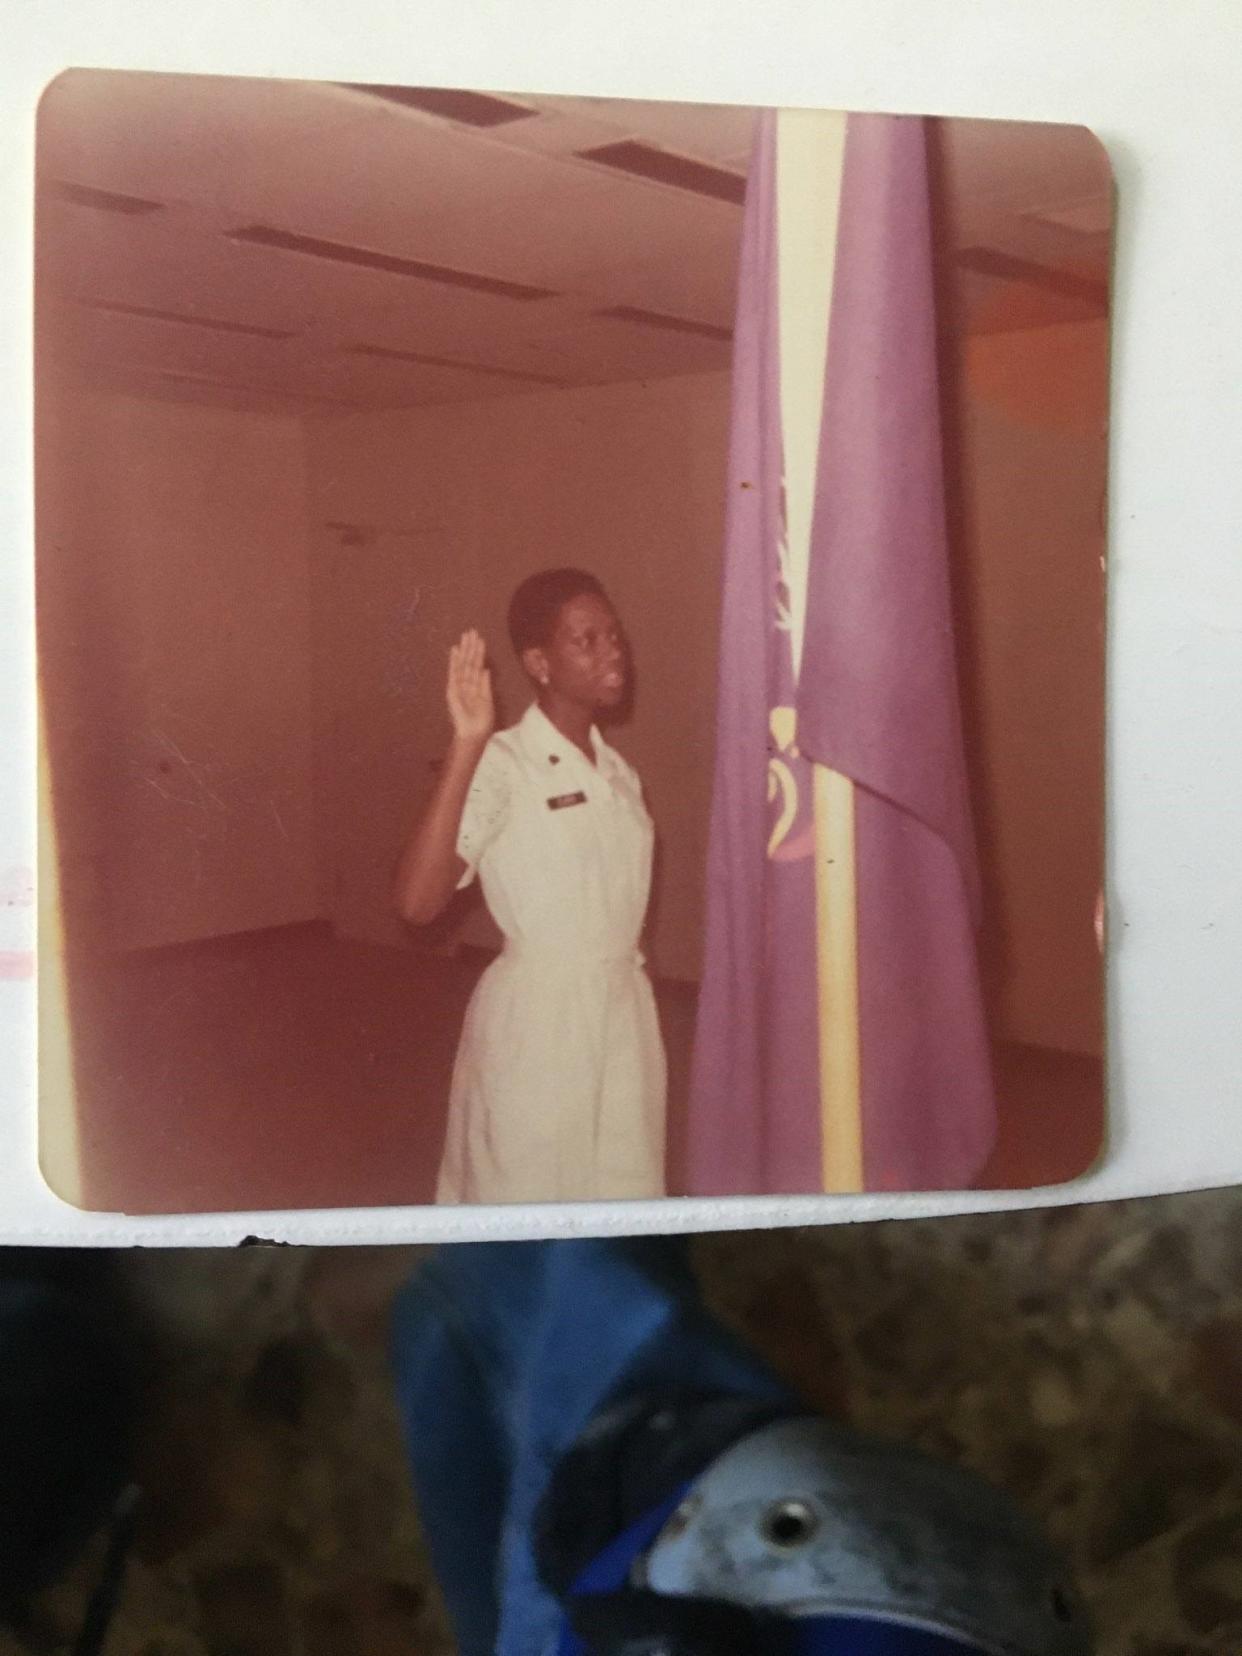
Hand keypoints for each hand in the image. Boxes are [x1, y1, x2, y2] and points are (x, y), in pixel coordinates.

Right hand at [446, 629, 494, 744]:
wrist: (473, 733)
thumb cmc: (481, 720)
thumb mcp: (487, 700)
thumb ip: (485, 685)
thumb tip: (486, 669)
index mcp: (476, 685)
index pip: (477, 665)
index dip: (478, 652)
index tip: (480, 638)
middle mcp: (466, 683)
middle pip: (469, 661)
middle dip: (470, 646)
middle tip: (471, 631)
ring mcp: (458, 685)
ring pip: (462, 664)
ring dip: (464, 650)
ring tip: (465, 636)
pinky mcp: (452, 689)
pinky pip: (454, 672)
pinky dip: (454, 661)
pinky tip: (454, 650)